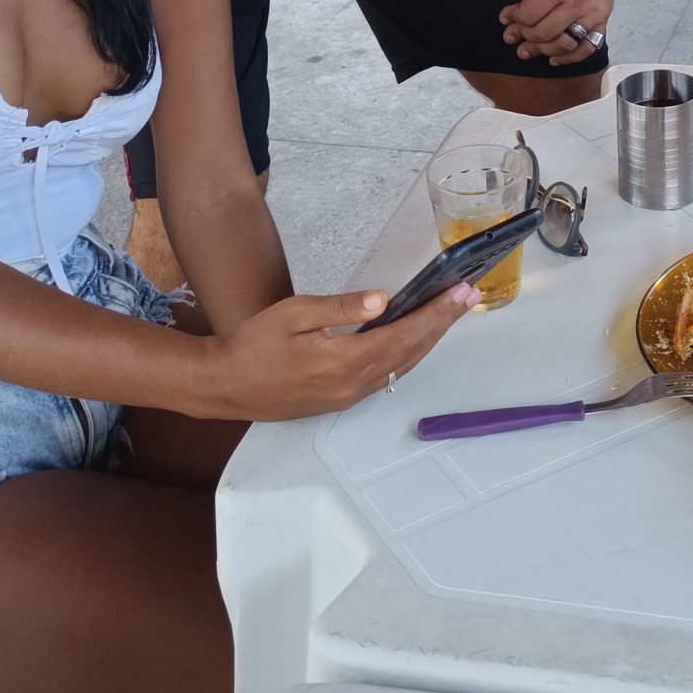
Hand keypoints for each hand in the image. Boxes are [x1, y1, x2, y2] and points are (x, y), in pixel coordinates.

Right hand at [199, 281, 476, 422]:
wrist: (223, 386)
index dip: (437, 313)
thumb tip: (384, 299)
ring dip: (428, 339)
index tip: (461, 293)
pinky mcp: (338, 399)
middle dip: (442, 323)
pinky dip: (406, 354)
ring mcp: (346, 396)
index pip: (404, 333)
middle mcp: (352, 385)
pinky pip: (385, 376)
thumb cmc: (252, 345)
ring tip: (449, 314)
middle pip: (410, 351)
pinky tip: (414, 338)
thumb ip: (341, 308)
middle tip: (468, 297)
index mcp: (343, 362)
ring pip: (401, 366)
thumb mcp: (294, 314)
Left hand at [501, 0, 612, 65]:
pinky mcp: (602, 20)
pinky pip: (588, 47)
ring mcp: (593, 14)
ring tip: (526, 50)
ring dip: (542, 51)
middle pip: (544, 33)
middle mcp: (578, 2)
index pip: (529, 15)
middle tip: (511, 36)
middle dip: (523, 36)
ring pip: (564, 44)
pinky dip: (570, 58)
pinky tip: (554, 59)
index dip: (513, 19)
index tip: (505, 17)